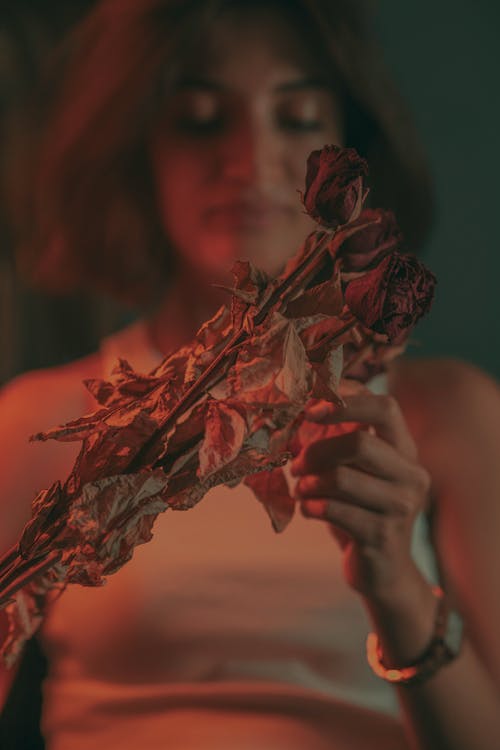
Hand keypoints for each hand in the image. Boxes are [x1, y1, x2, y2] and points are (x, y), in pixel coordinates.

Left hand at [291, 393, 431, 601]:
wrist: (385, 571)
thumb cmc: (362, 510)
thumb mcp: (358, 471)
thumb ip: (341, 439)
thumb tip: (302, 406)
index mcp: (406, 450)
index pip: (385, 408)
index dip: (346, 404)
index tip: (311, 411)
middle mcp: (412, 475)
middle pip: (358, 443)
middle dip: (316, 451)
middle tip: (297, 465)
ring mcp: (401, 507)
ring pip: (340, 479)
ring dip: (308, 484)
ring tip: (301, 490)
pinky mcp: (382, 535)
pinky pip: (333, 510)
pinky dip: (311, 506)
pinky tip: (309, 510)